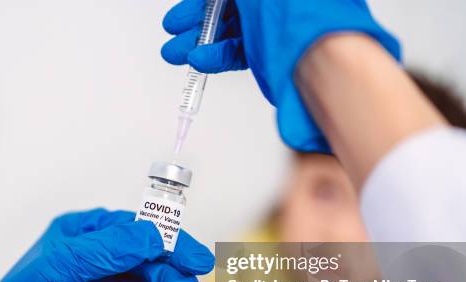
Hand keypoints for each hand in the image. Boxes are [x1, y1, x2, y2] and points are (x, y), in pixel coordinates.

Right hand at [161, 0, 400, 152]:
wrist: (322, 58)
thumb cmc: (300, 13)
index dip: (203, 1)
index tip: (183, 12)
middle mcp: (274, 2)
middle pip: (226, 7)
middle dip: (196, 19)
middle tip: (174, 29)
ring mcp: (270, 26)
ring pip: (228, 31)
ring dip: (199, 41)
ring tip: (176, 53)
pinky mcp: (269, 52)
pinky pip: (237, 51)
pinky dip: (216, 56)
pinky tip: (198, 60)